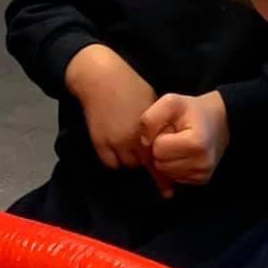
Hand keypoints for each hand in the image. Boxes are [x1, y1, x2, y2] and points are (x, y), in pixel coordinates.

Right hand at [65, 45, 173, 196]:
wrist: (100, 78)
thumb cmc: (130, 85)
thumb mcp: (152, 103)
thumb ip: (158, 126)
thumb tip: (164, 141)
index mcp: (149, 129)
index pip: (159, 159)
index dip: (164, 176)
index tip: (169, 189)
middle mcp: (133, 140)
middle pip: (144, 165)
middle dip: (150, 166)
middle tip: (154, 169)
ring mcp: (114, 142)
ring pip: (128, 165)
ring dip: (133, 163)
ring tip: (134, 155)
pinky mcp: (99, 143)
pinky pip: (110, 163)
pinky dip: (116, 161)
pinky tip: (119, 153)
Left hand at [140, 91, 229, 186]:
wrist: (218, 120)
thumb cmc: (192, 110)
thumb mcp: (171, 102)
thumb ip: (151, 118)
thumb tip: (144, 141)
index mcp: (196, 143)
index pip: (158, 149)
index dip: (158, 136)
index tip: (170, 127)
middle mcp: (202, 163)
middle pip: (160, 164)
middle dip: (161, 149)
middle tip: (173, 136)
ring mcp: (203, 174)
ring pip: (165, 173)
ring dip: (166, 159)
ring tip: (178, 144)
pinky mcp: (201, 180)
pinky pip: (174, 178)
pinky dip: (173, 166)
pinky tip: (182, 153)